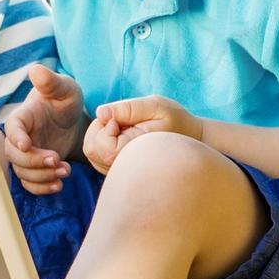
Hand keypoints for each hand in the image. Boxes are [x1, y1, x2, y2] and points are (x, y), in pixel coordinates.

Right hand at [0, 63, 83, 194]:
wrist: (71, 121)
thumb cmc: (65, 100)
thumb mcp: (64, 88)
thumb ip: (50, 81)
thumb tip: (36, 70)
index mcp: (22, 117)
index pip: (12, 128)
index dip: (16, 137)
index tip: (27, 144)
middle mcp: (19, 138)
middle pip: (14, 156)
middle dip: (34, 161)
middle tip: (57, 159)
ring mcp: (26, 155)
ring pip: (23, 173)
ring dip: (42, 176)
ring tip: (65, 170)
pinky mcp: (34, 169)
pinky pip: (30, 184)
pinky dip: (42, 188)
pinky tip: (59, 185)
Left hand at [83, 94, 200, 174]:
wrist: (187, 138)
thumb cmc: (173, 119)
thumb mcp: (155, 106)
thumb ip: (127, 109)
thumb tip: (100, 113)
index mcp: (133, 154)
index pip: (100, 144)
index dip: (105, 126)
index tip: (123, 119)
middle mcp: (124, 168)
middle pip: (91, 148)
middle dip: (99, 127)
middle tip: (121, 120)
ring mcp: (119, 171)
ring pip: (91, 151)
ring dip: (100, 133)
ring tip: (124, 126)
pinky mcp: (115, 169)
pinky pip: (95, 154)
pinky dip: (102, 139)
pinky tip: (122, 133)